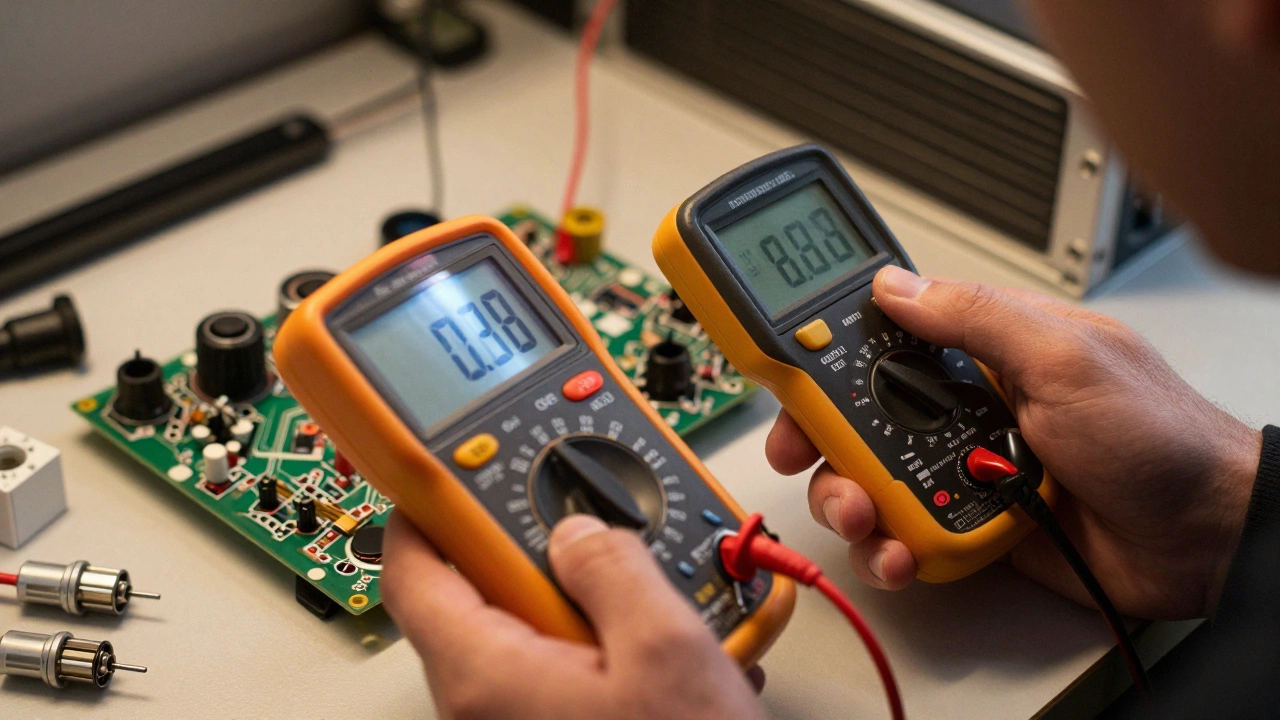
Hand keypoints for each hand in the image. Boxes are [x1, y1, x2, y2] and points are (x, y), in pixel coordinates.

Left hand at [381, 512, 766, 719]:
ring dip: (584, 591)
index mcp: (485, 671)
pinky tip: (659, 642)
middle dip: (537, 542)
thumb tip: (577, 527)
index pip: (412, 566)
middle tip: (591, 519)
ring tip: (652, 594)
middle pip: (478, 585)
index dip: (423, 501)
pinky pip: (560, 660)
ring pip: (530, 622)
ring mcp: (517, 716)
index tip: (444, 458)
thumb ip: (612, 567)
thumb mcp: (663, 649)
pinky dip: (603, 635)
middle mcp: (485, 698)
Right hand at [766, 265, 1261, 619]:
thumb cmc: (1160, 436)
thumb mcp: (1065, 357)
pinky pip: (904, 534)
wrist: (1207, 539)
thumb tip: (897, 284)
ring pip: (870, 479)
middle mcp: (967, 407)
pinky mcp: (970, 524)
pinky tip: (899, 552)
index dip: (825, 350)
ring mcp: (964, 467)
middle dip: (820, 438)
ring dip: (849, 500)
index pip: (883, 338)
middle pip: (858, 414)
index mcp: (987, 350)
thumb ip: (976, 318)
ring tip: (864, 517)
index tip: (784, 364)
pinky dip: (889, 548)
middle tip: (802, 453)